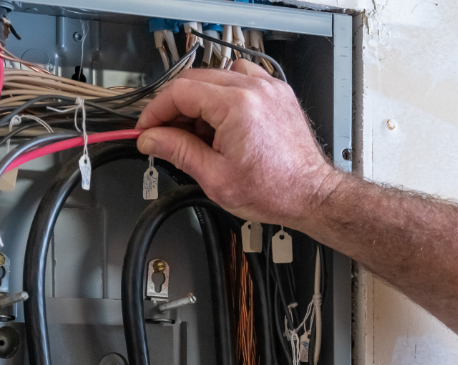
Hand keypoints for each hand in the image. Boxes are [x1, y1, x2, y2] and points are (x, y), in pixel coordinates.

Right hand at [136, 59, 343, 225]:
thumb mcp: (215, 178)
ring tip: (198, 133)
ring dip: (199, 101)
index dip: (156, 110)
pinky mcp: (277, 92)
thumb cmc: (274, 190)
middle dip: (174, 107)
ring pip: (216, 77)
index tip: (147, 128)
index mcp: (236, 105)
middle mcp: (254, 88)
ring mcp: (268, 87)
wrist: (310, 194)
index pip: (180, 92)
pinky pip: (241, 79)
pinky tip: (223, 121)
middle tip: (164, 134)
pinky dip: (225, 95)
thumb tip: (151, 139)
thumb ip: (179, 152)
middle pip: (195, 81)